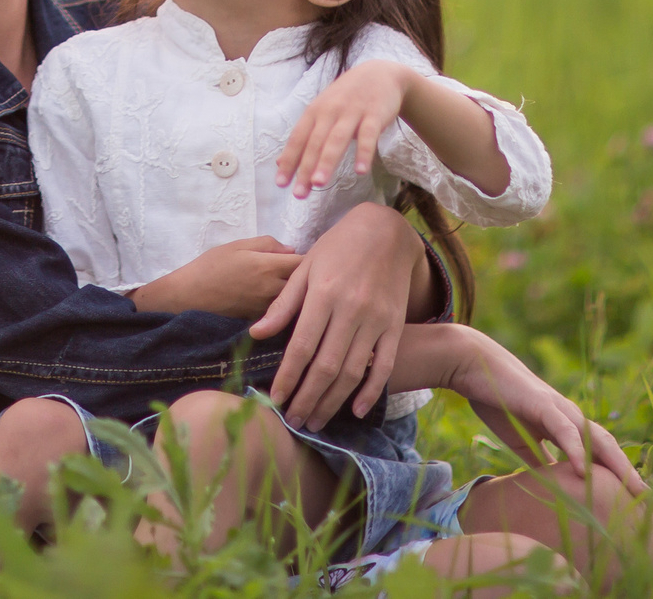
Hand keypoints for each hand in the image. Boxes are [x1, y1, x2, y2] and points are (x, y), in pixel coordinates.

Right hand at [129, 236, 300, 319]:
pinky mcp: (262, 321)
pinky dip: (289, 308)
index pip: (304, 262)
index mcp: (268, 266)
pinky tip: (286, 303)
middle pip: (306, 286)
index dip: (311, 258)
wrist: (189, 297)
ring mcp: (268, 309)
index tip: (311, 255)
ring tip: (300, 287)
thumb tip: (291, 250)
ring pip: (297, 303)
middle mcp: (272, 290)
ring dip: (302, 295)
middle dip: (310, 279)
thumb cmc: (211, 266)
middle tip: (310, 272)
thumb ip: (267, 244)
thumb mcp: (237, 246)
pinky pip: (283, 313)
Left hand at [250, 202, 414, 428]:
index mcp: (323, 295)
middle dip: (307, 399)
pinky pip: (383, 365)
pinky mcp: (395, 326)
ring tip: (316, 421)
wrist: (386, 232)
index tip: (275, 399)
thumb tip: (257, 334)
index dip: (287, 377)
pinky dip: (371, 391)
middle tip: (293, 421)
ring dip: (333, 402)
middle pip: (326, 366)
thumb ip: (284, 303)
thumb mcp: (306, 267)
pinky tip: (357, 410)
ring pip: (352, 372)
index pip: (301, 346)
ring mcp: (376, 320)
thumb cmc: (338, 247)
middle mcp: (350, 310)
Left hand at [276, 61, 409, 196]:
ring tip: (319, 183)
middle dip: (306, 168)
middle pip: (315, 143)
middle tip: (299, 193)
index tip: (281, 183)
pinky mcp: (374, 114)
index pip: (298, 139)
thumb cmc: (346, 98)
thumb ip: (304, 137)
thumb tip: (279, 163)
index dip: (289, 160)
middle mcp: (330, 111)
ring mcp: (352, 112)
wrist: (380, 74)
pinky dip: (364, 153)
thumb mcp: (322, 111)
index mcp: (315, 112)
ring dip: (327, 161)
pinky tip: (360, 171)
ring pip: (337, 139)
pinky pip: (368, 136)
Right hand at [442, 328, 647, 494]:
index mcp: (569, 429)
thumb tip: (552, 485)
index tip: (643, 510)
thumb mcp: (521, 440)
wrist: (476, 365)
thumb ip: (540, 460)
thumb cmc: (498, 400)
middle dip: (634, 480)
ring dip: (619, 467)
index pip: (603, 459)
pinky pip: (565, 431)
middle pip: (612, 452)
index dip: (623, 482)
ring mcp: (560, 411)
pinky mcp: (543, 405)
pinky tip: (585, 471)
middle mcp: (573, 418)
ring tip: (637, 493)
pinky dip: (577, 450)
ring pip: (598, 441)